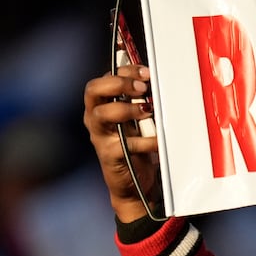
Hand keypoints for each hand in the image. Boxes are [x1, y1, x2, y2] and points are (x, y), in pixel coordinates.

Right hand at [83, 64, 158, 222]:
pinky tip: (160, 140)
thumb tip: (161, 82)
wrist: (135, 185)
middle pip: (94, 90)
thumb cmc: (138, 146)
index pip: (104, 79)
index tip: (146, 72)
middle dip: (119, 84)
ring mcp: (101, 137)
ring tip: (147, 111)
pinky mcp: (111, 156)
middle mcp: (96, 118)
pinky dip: (147, 141)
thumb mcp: (140, 121)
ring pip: (102, 114)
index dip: (124, 71)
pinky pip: (126, 144)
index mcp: (102, 105)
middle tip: (142, 89)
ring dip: (126, 109)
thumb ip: (144, 102)